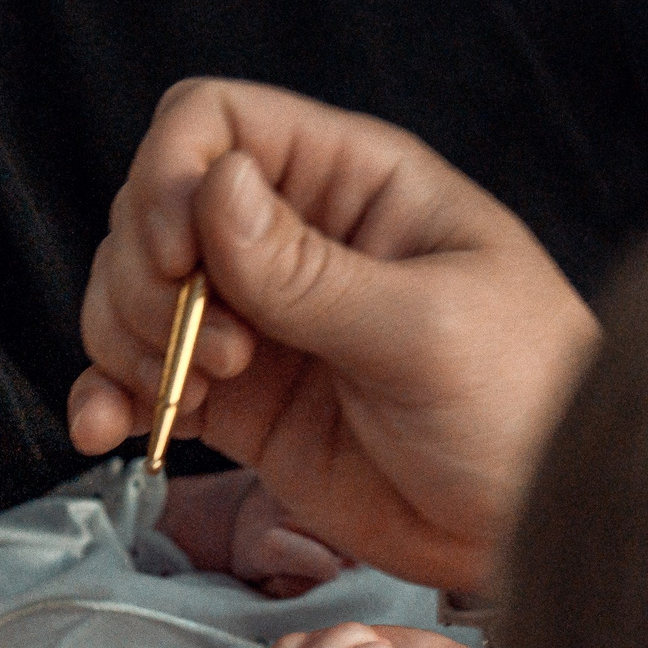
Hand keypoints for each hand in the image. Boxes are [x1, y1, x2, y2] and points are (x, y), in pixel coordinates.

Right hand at [71, 79, 599, 594]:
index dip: (169, 179)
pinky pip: (146, 382)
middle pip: (153, 210)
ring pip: (134, 296)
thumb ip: (312, 271)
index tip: (180, 260)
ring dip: (127, 342)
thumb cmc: (523, 405)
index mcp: (352, 183)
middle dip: (149, 280)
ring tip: (190, 399)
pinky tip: (109, 430)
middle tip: (222, 354)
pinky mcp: (243, 406)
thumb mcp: (426, 331)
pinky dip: (111, 399)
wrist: (537, 524)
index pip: (213, 123)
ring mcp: (262, 324)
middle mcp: (295, 239)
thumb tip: (214, 187)